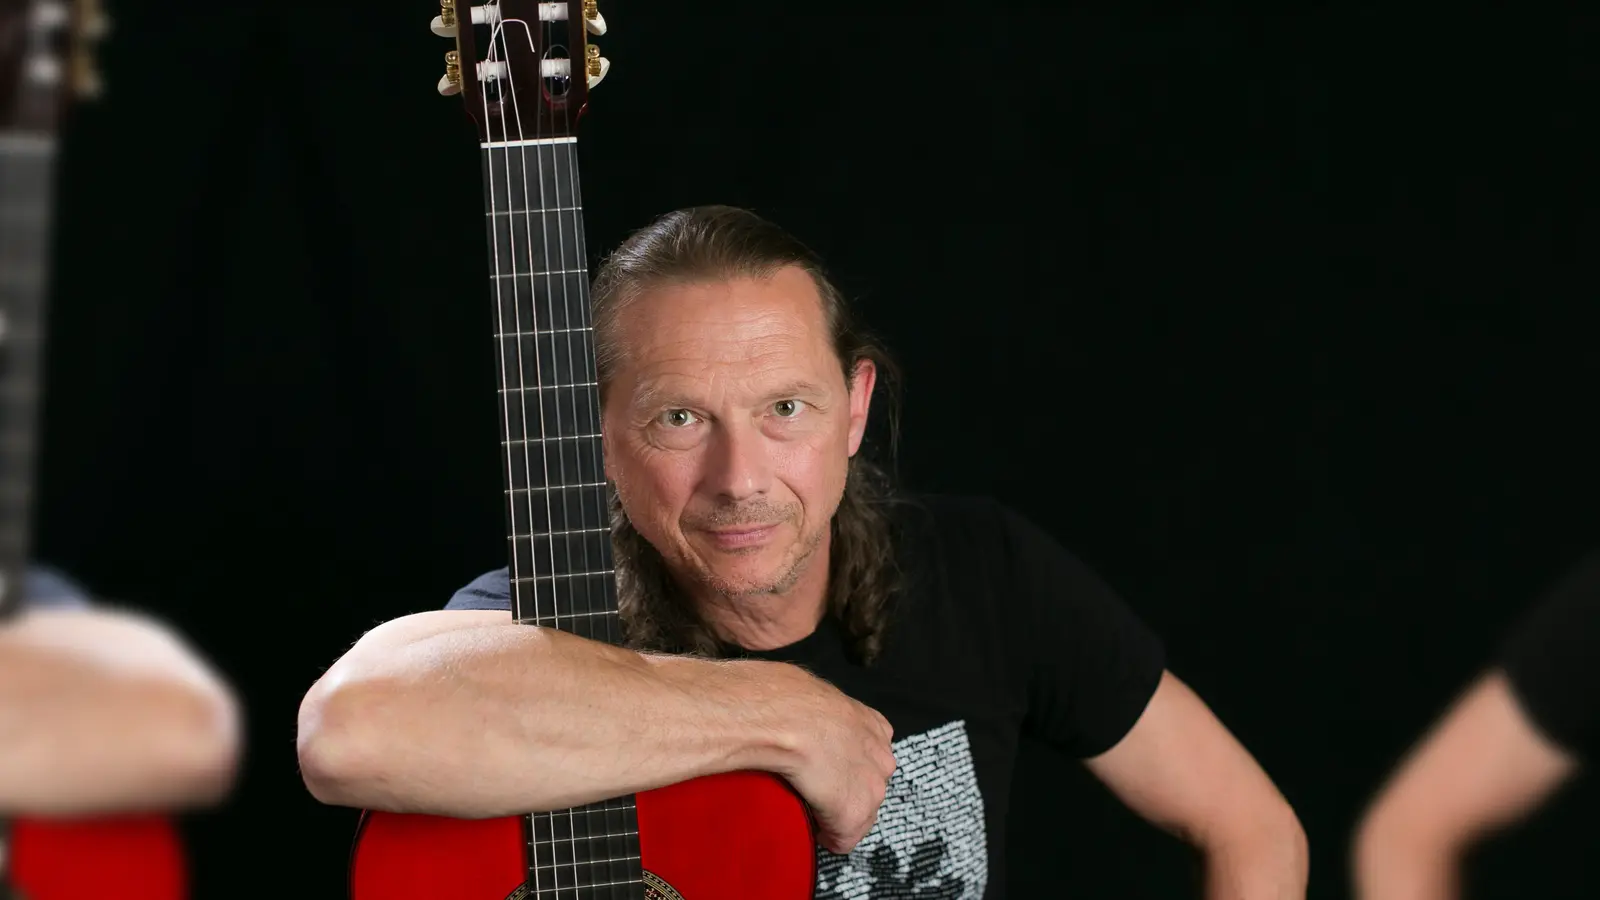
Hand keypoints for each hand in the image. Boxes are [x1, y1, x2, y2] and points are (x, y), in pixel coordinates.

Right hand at [762, 663, 896, 853]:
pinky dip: (825, 836)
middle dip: (842, 793)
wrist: (782, 715)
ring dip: (833, 814)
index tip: (822, 771)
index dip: (842, 769)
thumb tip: (798, 716)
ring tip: (805, 800)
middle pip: (867, 789)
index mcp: (874, 726)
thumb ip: (821, 712)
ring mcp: (872, 787)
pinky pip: (842, 839)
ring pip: (858, 816)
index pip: (868, 759)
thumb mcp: (813, 695)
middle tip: (810, 787)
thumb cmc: (785, 698)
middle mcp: (882, 757)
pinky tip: (807, 819)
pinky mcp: (853, 813)